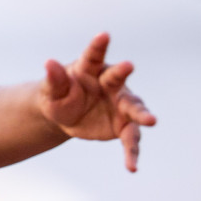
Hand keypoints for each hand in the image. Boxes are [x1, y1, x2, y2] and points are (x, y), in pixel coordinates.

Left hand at [39, 32, 155, 171]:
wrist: (66, 115)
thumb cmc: (59, 95)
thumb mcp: (51, 90)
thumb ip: (53, 78)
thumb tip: (48, 63)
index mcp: (90, 69)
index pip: (94, 55)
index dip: (98, 45)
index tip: (103, 34)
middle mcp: (111, 83)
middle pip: (118, 77)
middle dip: (123, 72)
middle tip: (129, 65)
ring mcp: (121, 104)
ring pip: (134, 109)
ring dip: (142, 114)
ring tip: (151, 121)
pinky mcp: (123, 125)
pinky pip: (130, 138)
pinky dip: (131, 152)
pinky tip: (132, 166)